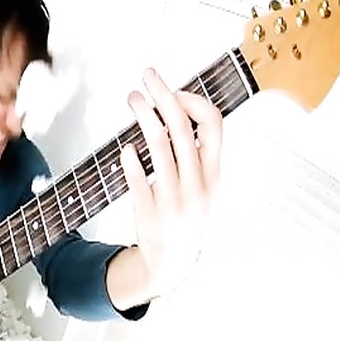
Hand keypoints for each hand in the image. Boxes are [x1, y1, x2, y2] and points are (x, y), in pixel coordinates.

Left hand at [121, 68, 222, 299]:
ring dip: (144, 116)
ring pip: (158, 146)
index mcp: (214, 176)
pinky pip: (139, 178)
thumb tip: (181, 110)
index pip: (213, 125)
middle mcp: (197, 185)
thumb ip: (199, 155)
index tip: (175, 92)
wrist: (172, 264)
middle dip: (164, 95)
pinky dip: (131, 158)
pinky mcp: (149, 212)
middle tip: (147, 76)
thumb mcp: (205, 189)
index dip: (194, 101)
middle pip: (182, 127)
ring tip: (132, 98)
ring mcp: (173, 200)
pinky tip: (125, 147)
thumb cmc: (187, 218)